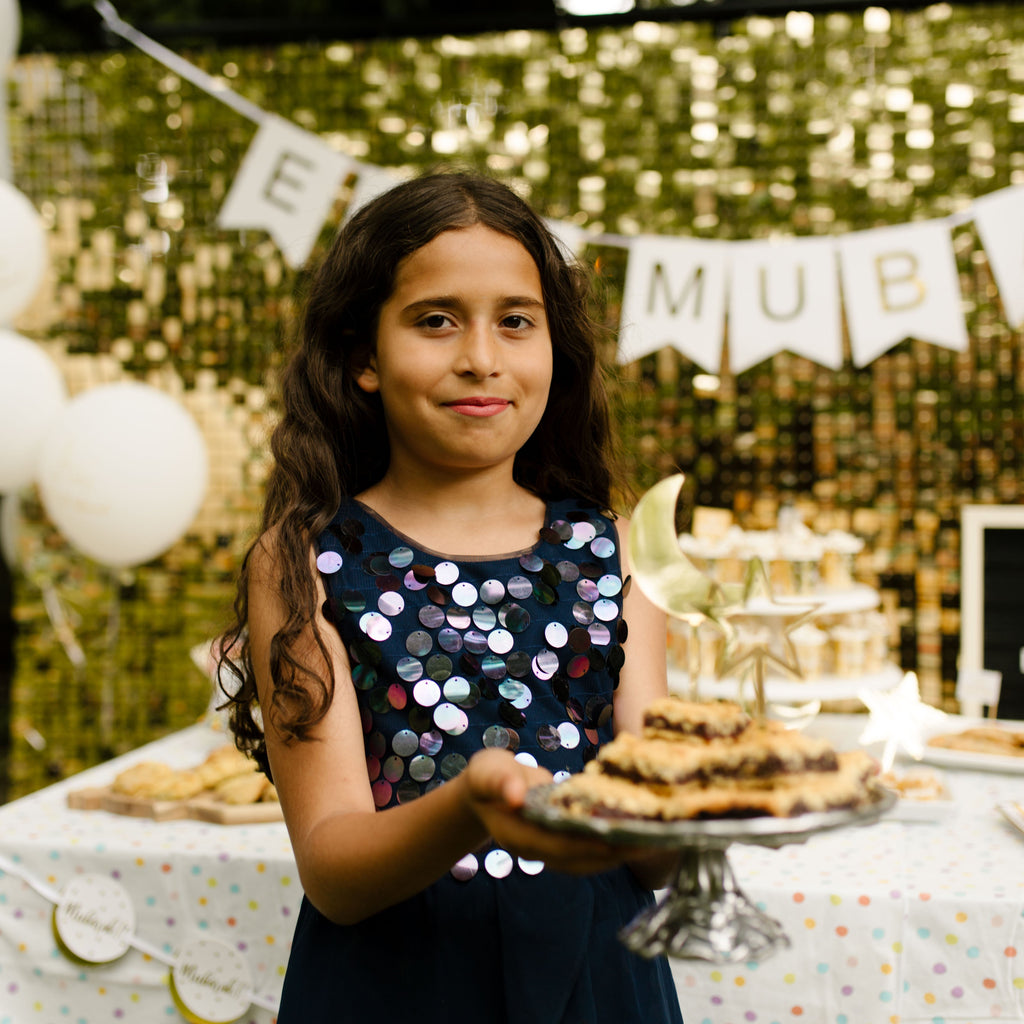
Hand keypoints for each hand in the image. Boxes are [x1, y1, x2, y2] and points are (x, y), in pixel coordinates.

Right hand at [460, 748, 642, 875]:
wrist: (486, 793)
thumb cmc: (488, 777)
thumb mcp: (487, 772)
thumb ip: (500, 781)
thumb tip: (516, 795)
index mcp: (520, 836)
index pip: (559, 846)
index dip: (589, 843)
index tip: (619, 838)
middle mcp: (540, 851)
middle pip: (583, 859)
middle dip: (619, 851)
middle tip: (655, 839)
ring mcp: (553, 851)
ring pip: (592, 859)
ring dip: (624, 850)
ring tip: (658, 837)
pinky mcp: (565, 843)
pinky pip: (594, 848)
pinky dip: (617, 841)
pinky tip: (641, 830)